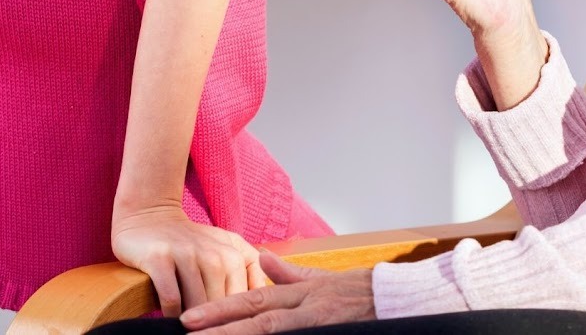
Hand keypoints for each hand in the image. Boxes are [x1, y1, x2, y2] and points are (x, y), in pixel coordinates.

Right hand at [111, 204, 266, 318]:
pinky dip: (172, 314)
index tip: (238, 328)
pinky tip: (172, 319)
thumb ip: (250, 269)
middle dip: (219, 322)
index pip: (245, 296)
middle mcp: (214, 252)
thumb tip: (265, 301)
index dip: (241, 317)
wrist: (149, 216)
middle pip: (223, 303)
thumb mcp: (226, 246)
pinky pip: (171, 297)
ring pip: (199, 303)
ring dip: (196, 321)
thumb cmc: (191, 242)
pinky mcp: (159, 258)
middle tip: (214, 332)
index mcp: (234, 252)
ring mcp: (186, 254)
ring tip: (193, 329)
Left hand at [180, 253, 373, 332]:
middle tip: (186, 327)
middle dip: (220, 322)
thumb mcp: (323, 279)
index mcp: (301, 291)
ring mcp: (319, 321)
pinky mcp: (330, 332)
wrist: (399, 297)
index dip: (221, 308)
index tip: (189, 318)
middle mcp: (306, 305)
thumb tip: (261, 258)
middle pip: (257, 314)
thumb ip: (290, 274)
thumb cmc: (362, 290)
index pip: (253, 299)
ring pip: (272, 330)